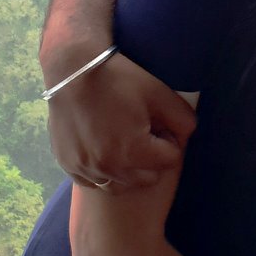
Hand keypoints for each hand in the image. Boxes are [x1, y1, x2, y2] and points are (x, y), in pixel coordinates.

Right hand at [47, 48, 197, 192]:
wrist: (72, 70)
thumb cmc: (118, 79)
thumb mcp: (159, 93)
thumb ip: (182, 119)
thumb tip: (187, 136)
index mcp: (133, 152)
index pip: (170, 160)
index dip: (169, 140)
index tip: (157, 123)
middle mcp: (108, 168)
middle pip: (147, 178)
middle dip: (151, 159)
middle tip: (141, 133)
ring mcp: (84, 169)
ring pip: (119, 185)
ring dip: (127, 170)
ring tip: (122, 141)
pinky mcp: (68, 165)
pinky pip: (92, 181)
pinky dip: (102, 171)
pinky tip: (101, 147)